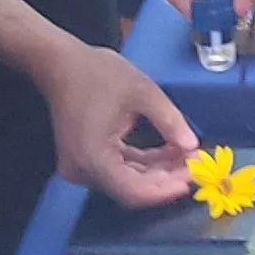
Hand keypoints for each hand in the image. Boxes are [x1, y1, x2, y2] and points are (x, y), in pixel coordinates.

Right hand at [41, 41, 198, 206]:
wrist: (61, 63)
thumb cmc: (99, 73)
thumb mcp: (143, 92)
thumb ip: (170, 121)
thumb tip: (193, 147)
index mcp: (93, 158)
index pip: (133, 191)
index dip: (165, 190)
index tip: (191, 179)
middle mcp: (83, 170)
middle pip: (130, 189)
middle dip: (165, 178)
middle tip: (194, 166)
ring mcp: (81, 167)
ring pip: (126, 180)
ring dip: (157, 171)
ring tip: (185, 157)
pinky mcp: (84, 160)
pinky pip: (118, 169)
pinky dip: (142, 163)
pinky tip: (167, 154)